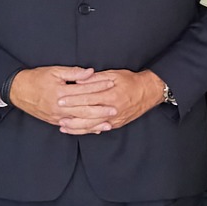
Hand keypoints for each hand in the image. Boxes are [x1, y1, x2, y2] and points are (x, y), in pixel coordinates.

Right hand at [6, 66, 105, 129]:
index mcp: (60, 92)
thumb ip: (73, 72)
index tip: (111, 84)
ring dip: (95, 123)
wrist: (17, 90)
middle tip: (116, 109)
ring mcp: (57, 116)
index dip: (99, 86)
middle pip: (84, 109)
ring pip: (80, 121)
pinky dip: (84, 129)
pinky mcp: (55, 121)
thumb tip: (90, 72)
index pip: (84, 89)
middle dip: (101, 110)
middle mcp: (59, 106)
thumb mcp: (54, 71)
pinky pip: (72, 127)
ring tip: (109, 123)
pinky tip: (95, 129)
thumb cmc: (36, 78)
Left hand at [51, 69, 165, 134]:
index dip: (72, 100)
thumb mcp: (113, 75)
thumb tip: (79, 81)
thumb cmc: (131, 81)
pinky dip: (87, 130)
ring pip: (92, 125)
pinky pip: (99, 129)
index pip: (87, 99)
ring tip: (63, 126)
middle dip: (71, 116)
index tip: (60, 100)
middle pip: (87, 115)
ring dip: (77, 127)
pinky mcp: (117, 124)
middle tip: (57, 115)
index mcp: (111, 95)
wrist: (149, 92)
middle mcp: (113, 109)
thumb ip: (95, 79)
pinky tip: (77, 130)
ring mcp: (115, 119)